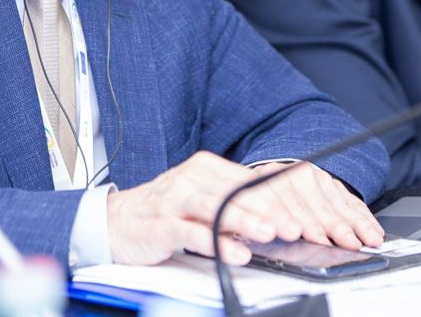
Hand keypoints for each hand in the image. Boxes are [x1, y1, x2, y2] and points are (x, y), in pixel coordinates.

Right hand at [105, 151, 383, 266]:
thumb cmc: (167, 211)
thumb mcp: (205, 202)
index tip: (304, 217)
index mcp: (208, 167)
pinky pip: (191, 232)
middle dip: (269, 211)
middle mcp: (192, 178)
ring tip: (269, 233)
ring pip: (215, 207)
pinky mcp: (161, 223)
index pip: (251, 182)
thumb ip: (236, 208)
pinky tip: (234, 252)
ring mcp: (175, 199)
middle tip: (294, 227)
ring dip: (244, 221)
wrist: (116, 220)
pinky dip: (215, 242)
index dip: (279, 201)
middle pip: (237, 193)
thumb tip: (276, 219)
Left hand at [246, 161, 383, 250]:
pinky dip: (363, 217)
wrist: (267, 172)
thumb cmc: (254, 198)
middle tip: (346, 242)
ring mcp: (314, 178)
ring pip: (337, 202)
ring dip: (353, 223)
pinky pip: (351, 200)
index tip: (311, 236)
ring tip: (366, 239)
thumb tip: (258, 237)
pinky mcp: (330, 183)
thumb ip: (252, 218)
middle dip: (332, 225)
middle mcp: (293, 176)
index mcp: (266, 181)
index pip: (286, 203)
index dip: (300, 221)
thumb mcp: (244, 205)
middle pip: (315, 204)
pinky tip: (372, 230)